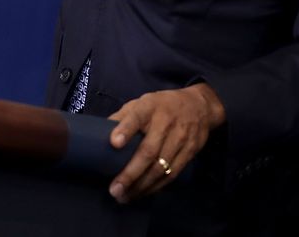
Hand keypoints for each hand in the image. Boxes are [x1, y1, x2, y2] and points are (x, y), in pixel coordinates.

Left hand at [106, 83, 225, 202]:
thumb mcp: (142, 102)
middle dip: (131, 173)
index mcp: (149, 107)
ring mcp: (180, 139)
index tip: (114, 143)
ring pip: (160, 168)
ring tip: (125, 197)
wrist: (199, 106)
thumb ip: (123, 117)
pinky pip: (172, 174)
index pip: (136, 117)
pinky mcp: (190, 153)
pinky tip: (143, 193)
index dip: (125, 130)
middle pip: (148, 151)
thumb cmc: (162, 105)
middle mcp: (166, 123)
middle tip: (115, 189)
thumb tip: (98, 134)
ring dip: (142, 186)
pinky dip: (156, 186)